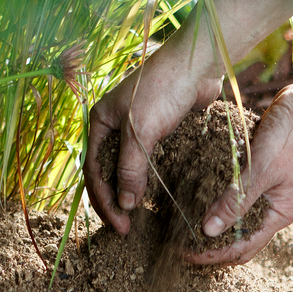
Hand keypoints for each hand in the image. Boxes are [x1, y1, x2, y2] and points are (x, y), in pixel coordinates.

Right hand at [86, 23, 222, 233]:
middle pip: (108, 172)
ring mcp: (137, 127)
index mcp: (100, 123)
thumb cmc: (163, 89)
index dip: (104, 200)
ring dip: (132, 193)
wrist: (198, 62)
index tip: (119, 224)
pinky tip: (158, 197)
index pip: (94, 170)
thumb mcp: (140, 131)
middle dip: (115, 201)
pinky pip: (150, 161)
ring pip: (129, 168)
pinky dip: (151, 180)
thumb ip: (130, 169)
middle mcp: (114, 126)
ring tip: (139, 218)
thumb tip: (125, 204)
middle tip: (126, 229)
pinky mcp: (160, 129)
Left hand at [189, 82, 292, 264]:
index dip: (213, 255)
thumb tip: (209, 231)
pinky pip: (233, 197)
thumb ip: (236, 201)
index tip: (185, 254)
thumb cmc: (292, 136)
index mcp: (278, 214)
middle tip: (179, 245)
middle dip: (210, 247)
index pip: (242, 248)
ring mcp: (265, 193)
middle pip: (238, 240)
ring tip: (183, 226)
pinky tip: (196, 200)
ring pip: (234, 220)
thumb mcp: (261, 170)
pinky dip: (217, 203)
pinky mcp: (257, 175)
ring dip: (212, 226)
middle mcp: (271, 209)